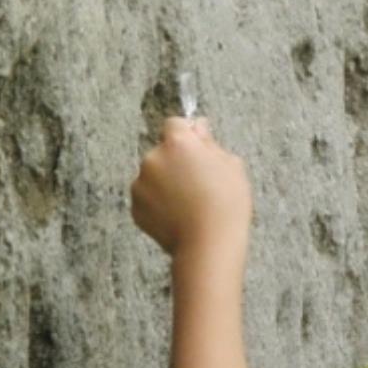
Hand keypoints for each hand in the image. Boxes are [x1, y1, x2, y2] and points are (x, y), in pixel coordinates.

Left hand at [131, 117, 252, 256]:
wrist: (208, 244)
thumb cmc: (226, 204)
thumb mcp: (231, 165)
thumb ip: (210, 142)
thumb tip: (198, 126)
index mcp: (178, 143)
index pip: (175, 123)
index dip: (187, 134)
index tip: (198, 147)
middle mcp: (153, 158)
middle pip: (164, 151)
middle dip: (177, 161)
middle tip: (199, 182)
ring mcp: (141, 184)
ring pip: (154, 175)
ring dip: (167, 182)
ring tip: (190, 203)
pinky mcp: (136, 208)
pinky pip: (148, 198)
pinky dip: (159, 203)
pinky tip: (179, 214)